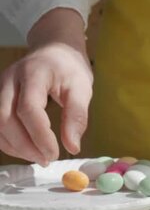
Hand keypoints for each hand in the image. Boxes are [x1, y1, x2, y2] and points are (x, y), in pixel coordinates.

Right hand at [0, 8, 92, 165]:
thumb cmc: (70, 69)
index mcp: (33, 73)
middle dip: (25, 144)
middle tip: (47, 160)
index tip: (54, 154)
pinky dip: (8, 141)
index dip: (39, 135)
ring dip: (14, 146)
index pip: (29, 108)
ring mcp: (0, 87)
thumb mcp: (82, 88)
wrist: (54, 49)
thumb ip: (77, 116)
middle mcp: (10, 79)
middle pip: (5, 117)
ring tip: (39, 157)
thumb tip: (73, 147)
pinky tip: (25, 150)